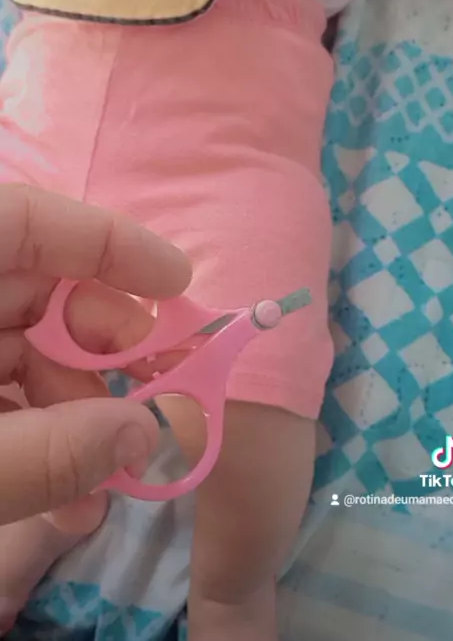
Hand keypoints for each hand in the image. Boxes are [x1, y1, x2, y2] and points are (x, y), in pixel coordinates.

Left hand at [0, 183, 190, 523]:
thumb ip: (43, 455)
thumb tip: (144, 434)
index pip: (26, 218)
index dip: (110, 242)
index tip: (179, 282)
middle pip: (37, 291)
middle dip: (105, 351)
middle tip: (157, 405)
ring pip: (20, 348)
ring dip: (73, 410)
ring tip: (107, 479)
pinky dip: (33, 430)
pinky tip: (61, 489)